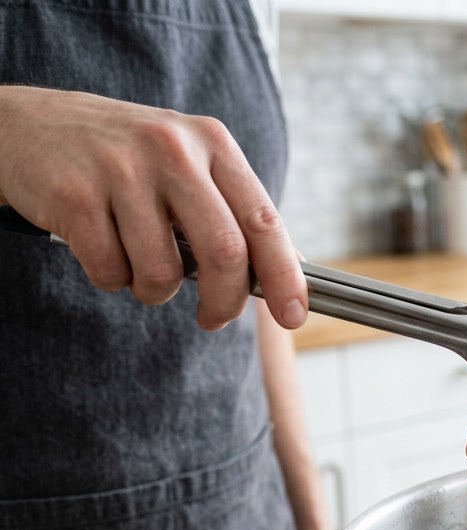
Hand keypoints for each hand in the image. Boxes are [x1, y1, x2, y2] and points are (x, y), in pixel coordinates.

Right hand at [0, 87, 306, 330]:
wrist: (25, 126)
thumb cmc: (124, 159)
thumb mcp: (188, 165)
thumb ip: (236, 211)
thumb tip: (293, 269)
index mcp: (212, 143)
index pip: (264, 220)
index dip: (284, 277)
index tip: (294, 316)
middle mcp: (173, 149)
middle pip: (224, 253)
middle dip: (224, 302)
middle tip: (213, 319)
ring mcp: (121, 169)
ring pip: (163, 272)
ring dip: (154, 290)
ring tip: (140, 266)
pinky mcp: (75, 194)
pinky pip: (111, 271)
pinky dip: (112, 278)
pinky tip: (102, 248)